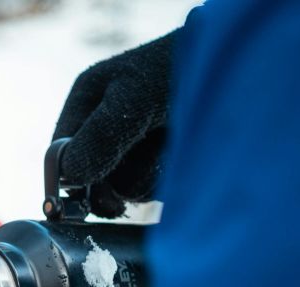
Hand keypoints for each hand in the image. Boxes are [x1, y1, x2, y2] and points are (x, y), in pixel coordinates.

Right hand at [53, 29, 175, 217]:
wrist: (240, 72)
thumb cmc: (183, 69)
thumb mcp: (136, 96)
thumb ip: (102, 134)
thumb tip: (71, 177)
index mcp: (88, 101)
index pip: (59, 153)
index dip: (67, 180)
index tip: (75, 206)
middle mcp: (107, 128)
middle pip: (91, 180)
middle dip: (110, 187)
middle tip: (119, 200)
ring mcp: (136, 149)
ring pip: (125, 189)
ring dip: (146, 178)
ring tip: (170, 147)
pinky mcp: (164, 165)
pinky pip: (154, 190)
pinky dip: (167, 180)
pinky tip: (182, 157)